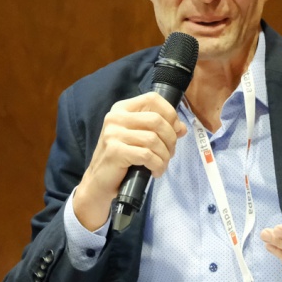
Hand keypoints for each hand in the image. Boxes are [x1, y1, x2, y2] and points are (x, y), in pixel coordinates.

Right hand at [73, 92, 187, 229]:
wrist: (99, 182)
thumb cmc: (122, 159)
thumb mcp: (140, 139)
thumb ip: (159, 130)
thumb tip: (182, 128)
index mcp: (122, 109)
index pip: (152, 99)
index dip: (170, 113)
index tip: (175, 130)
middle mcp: (115, 117)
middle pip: (156, 120)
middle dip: (170, 139)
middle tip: (170, 153)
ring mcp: (113, 134)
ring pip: (153, 139)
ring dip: (164, 155)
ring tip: (162, 164)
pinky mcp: (115, 151)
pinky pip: (147, 155)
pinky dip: (157, 165)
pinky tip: (155, 171)